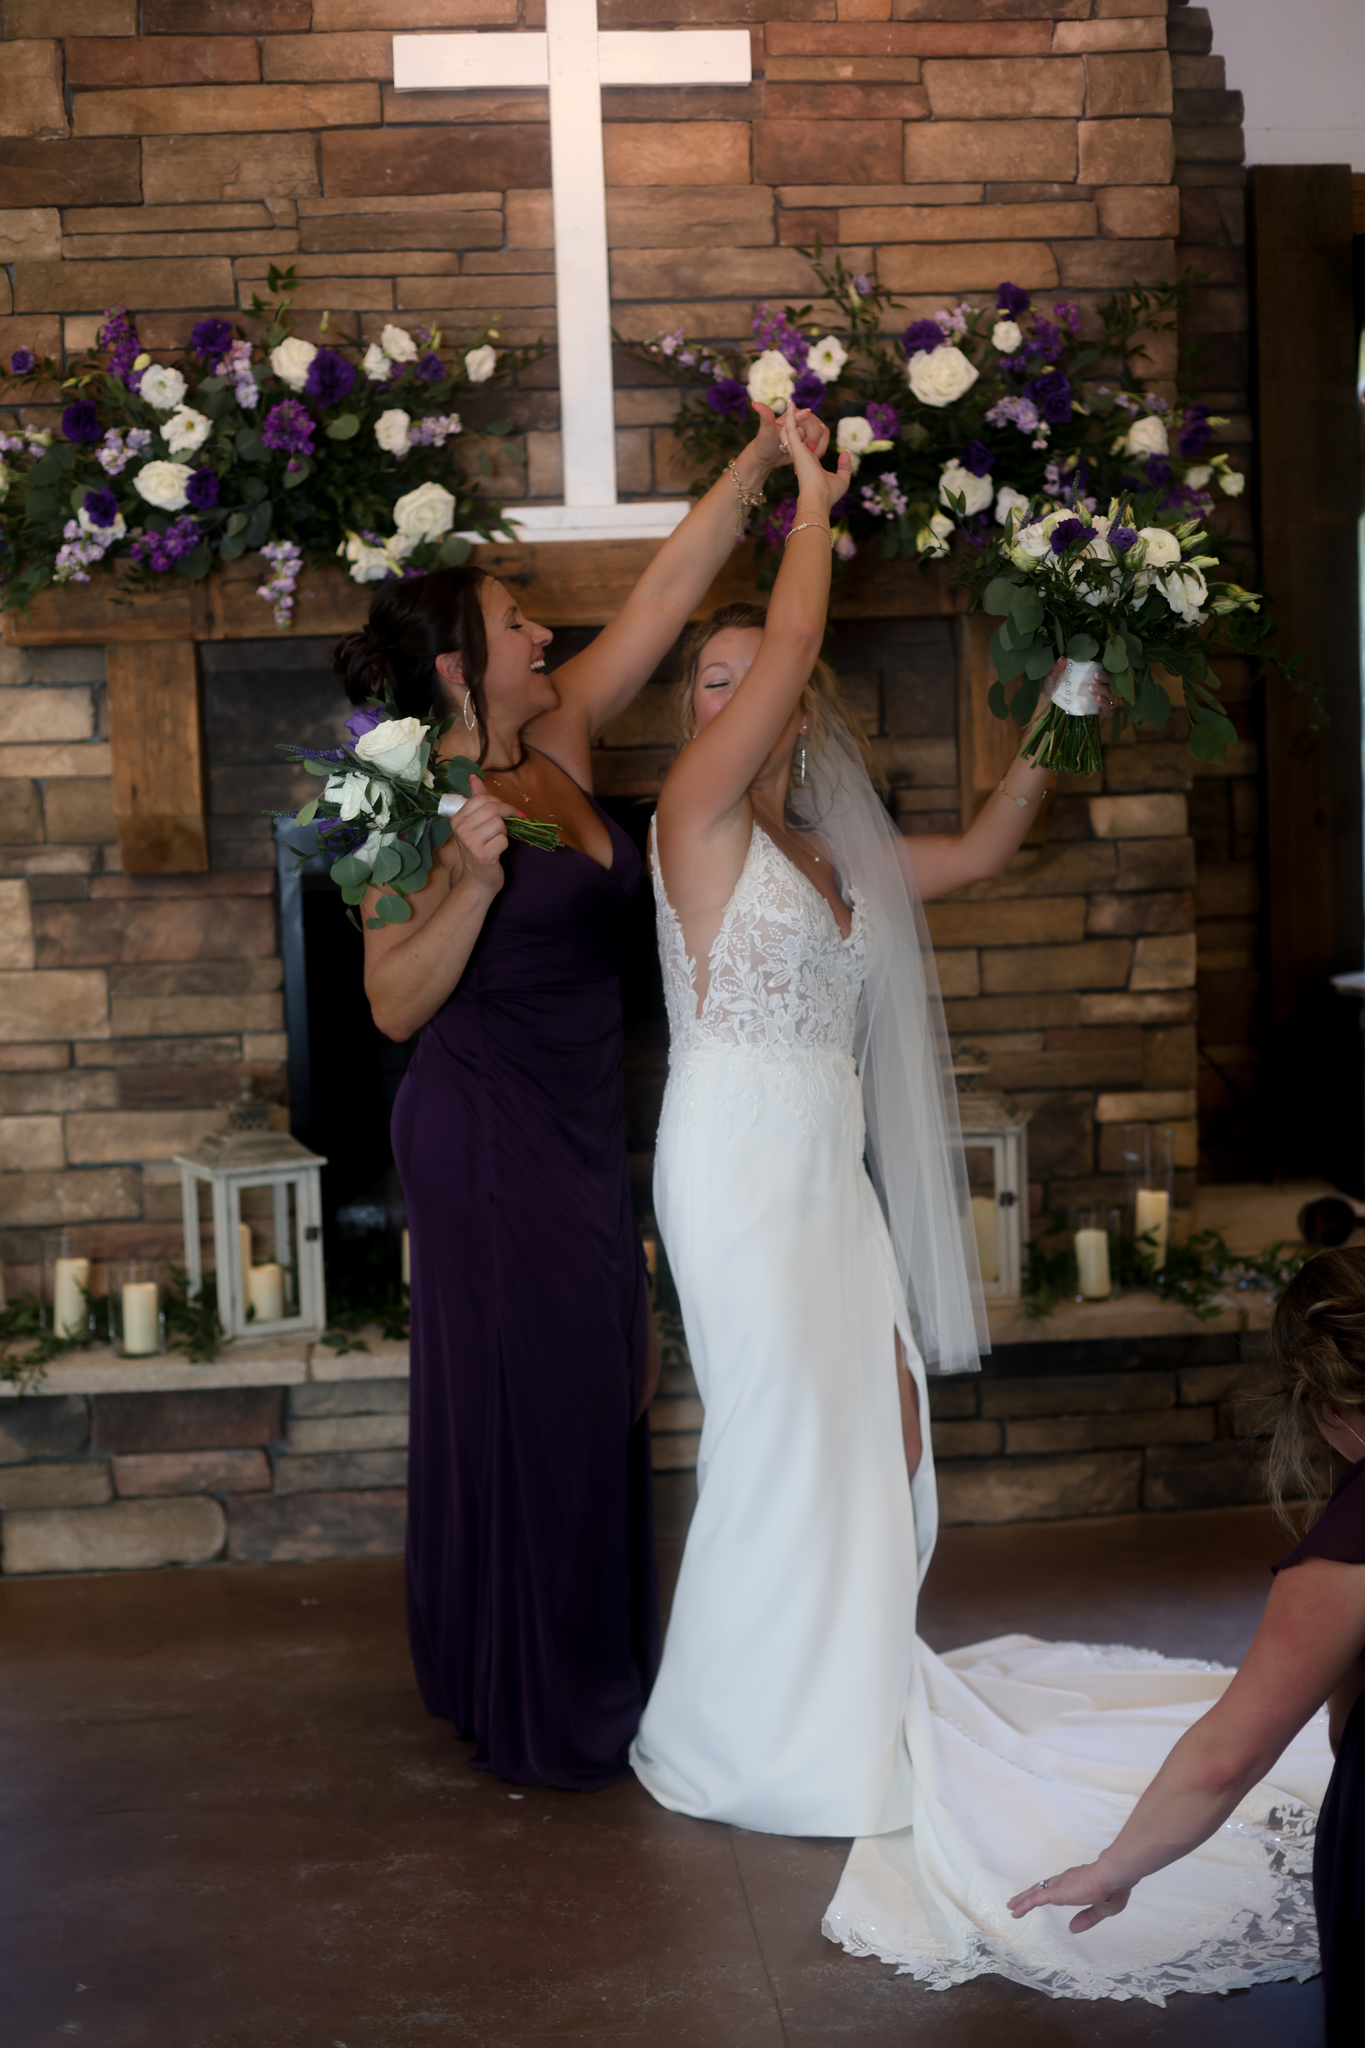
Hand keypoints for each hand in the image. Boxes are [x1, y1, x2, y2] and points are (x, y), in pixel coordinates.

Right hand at [451, 775, 514, 892]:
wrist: (478, 880)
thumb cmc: (478, 849)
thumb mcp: (474, 823)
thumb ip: (476, 799)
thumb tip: (475, 777)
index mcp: (457, 819)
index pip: (481, 798)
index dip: (499, 801)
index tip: (507, 810)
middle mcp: (461, 830)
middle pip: (492, 808)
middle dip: (507, 812)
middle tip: (512, 820)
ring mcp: (471, 843)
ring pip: (499, 824)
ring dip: (504, 831)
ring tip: (497, 840)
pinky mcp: (483, 856)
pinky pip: (503, 840)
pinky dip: (505, 844)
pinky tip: (497, 850)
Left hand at [751, 405, 829, 468]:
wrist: (767, 458)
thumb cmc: (764, 444)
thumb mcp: (765, 431)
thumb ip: (765, 417)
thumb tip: (755, 403)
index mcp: (792, 414)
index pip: (806, 416)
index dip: (808, 428)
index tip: (807, 439)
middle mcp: (801, 419)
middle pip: (816, 424)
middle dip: (812, 438)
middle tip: (807, 449)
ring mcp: (807, 428)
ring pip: (822, 432)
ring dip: (818, 444)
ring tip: (811, 455)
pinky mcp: (811, 438)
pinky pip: (822, 441)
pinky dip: (820, 449)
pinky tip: (813, 457)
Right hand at [786, 413, 851, 520]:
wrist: (818, 499)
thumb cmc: (828, 494)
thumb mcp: (842, 478)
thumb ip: (845, 466)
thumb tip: (846, 452)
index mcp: (811, 462)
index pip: (807, 444)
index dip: (810, 434)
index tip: (813, 424)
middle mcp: (802, 456)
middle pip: (796, 435)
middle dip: (796, 422)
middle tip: (795, 408)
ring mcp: (798, 452)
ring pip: (790, 430)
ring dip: (791, 416)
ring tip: (791, 402)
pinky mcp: (796, 448)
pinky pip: (790, 428)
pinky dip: (790, 416)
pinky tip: (791, 404)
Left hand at [1007, 1863, 1131, 1934]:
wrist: (1111, 1876)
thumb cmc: (1113, 1889)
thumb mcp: (1102, 1909)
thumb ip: (1087, 1919)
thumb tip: (1072, 1929)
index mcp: (1077, 1883)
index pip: (1059, 1887)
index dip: (1049, 1892)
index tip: (1042, 1896)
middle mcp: (1065, 1881)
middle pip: (1042, 1888)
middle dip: (1029, 1894)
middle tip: (1016, 1900)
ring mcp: (1059, 1885)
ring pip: (1035, 1892)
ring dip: (1022, 1899)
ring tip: (1011, 1905)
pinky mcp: (1057, 1892)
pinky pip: (1036, 1899)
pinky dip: (1024, 1905)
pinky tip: (1016, 1911)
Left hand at [1039, 655, 1116, 717]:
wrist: (1045, 718)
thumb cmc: (1050, 697)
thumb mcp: (1050, 682)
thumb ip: (1055, 669)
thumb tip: (1063, 659)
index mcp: (1086, 677)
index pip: (1098, 668)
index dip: (1099, 664)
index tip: (1094, 662)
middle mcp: (1095, 687)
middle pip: (1107, 679)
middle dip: (1104, 675)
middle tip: (1095, 675)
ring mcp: (1098, 700)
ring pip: (1109, 691)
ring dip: (1102, 688)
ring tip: (1091, 688)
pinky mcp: (1099, 714)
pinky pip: (1107, 706)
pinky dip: (1104, 701)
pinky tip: (1097, 699)